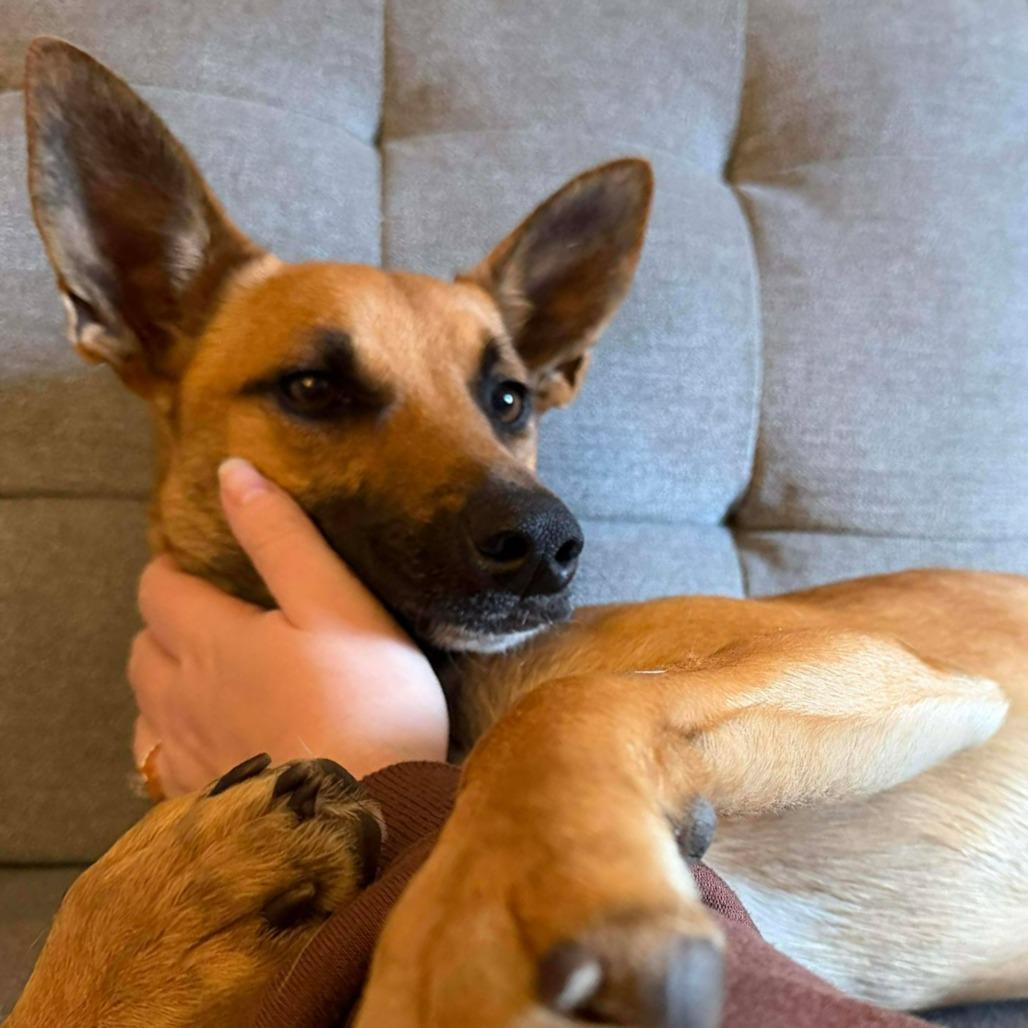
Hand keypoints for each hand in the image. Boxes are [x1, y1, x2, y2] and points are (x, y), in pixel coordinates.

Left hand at [130, 458, 448, 795]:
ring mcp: (192, 754)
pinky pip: (163, 765)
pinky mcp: (208, 801)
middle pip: (144, 648)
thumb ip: (281, 536)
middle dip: (166, 623)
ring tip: (210, 676)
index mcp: (212, 640)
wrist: (371, 818)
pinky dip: (174, 741)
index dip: (173, 569)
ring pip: (147, 709)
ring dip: (166, 683)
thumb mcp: (337, 602)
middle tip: (212, 615)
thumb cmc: (368, 703)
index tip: (201, 563)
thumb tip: (232, 472)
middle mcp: (184, 696)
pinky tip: (213, 741)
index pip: (159, 589)